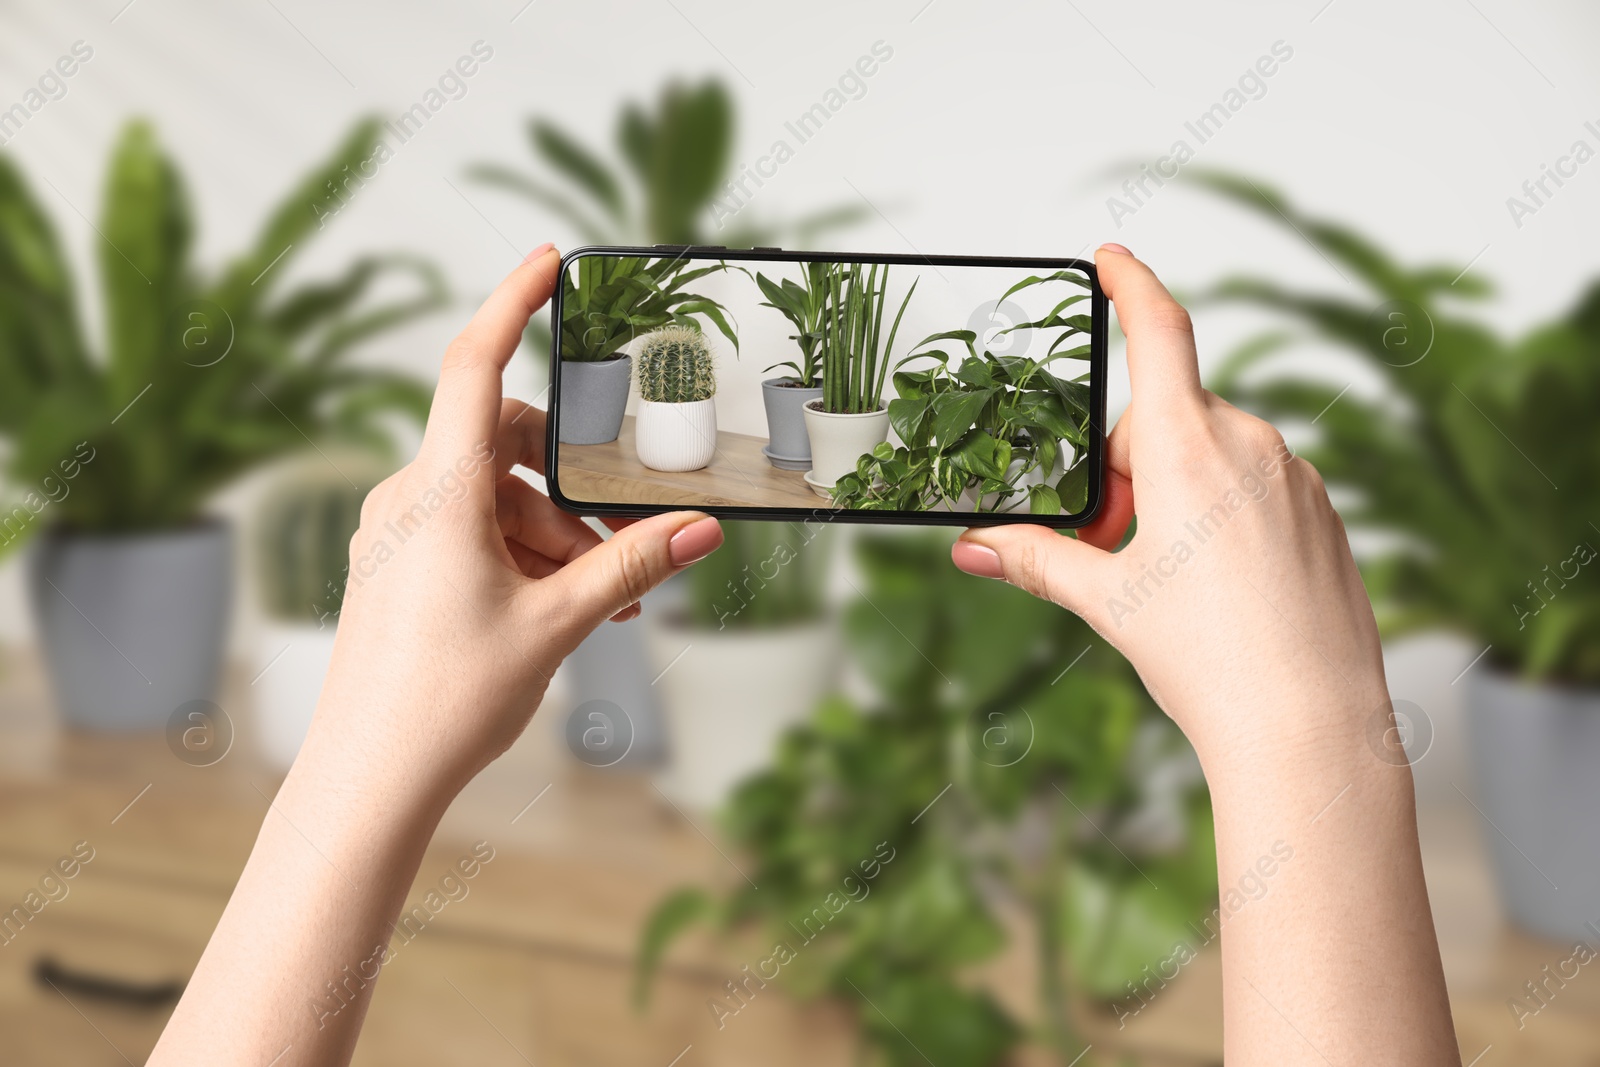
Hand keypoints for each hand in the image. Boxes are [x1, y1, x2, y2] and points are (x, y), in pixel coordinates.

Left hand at [307, 247, 723, 801]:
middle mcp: (407, 498)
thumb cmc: (445, 702)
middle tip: (624, 550)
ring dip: (555, 535)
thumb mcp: (556, 624)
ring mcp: (397, 533)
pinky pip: (471, 531)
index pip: (471, 365)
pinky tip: (559, 610)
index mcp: (437, 493)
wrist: (368, 780)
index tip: (547, 258)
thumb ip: (631, 566)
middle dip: (572, 488)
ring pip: (495, 497)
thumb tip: (702, 528)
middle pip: (505, 445)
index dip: (511, 303)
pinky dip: (522, 555)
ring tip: (601, 606)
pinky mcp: (398, 565)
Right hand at [952, 248, 1457, 1065]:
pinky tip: (1221, 588)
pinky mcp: (1323, 513)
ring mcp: (1296, 477)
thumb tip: (973, 546)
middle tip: (1109, 548)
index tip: (1112, 255)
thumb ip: (1038, 558)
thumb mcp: (1107, 600)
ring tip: (1167, 580)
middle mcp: (1250, 444)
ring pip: (1214, 455)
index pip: (1158, 332)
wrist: (1307, 726)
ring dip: (1176, 493)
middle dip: (1127, 469)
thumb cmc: (1208, 660)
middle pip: (1166, 421)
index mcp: (1188, 447)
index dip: (1131, 284)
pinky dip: (1225, 514)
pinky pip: (1259, 486)